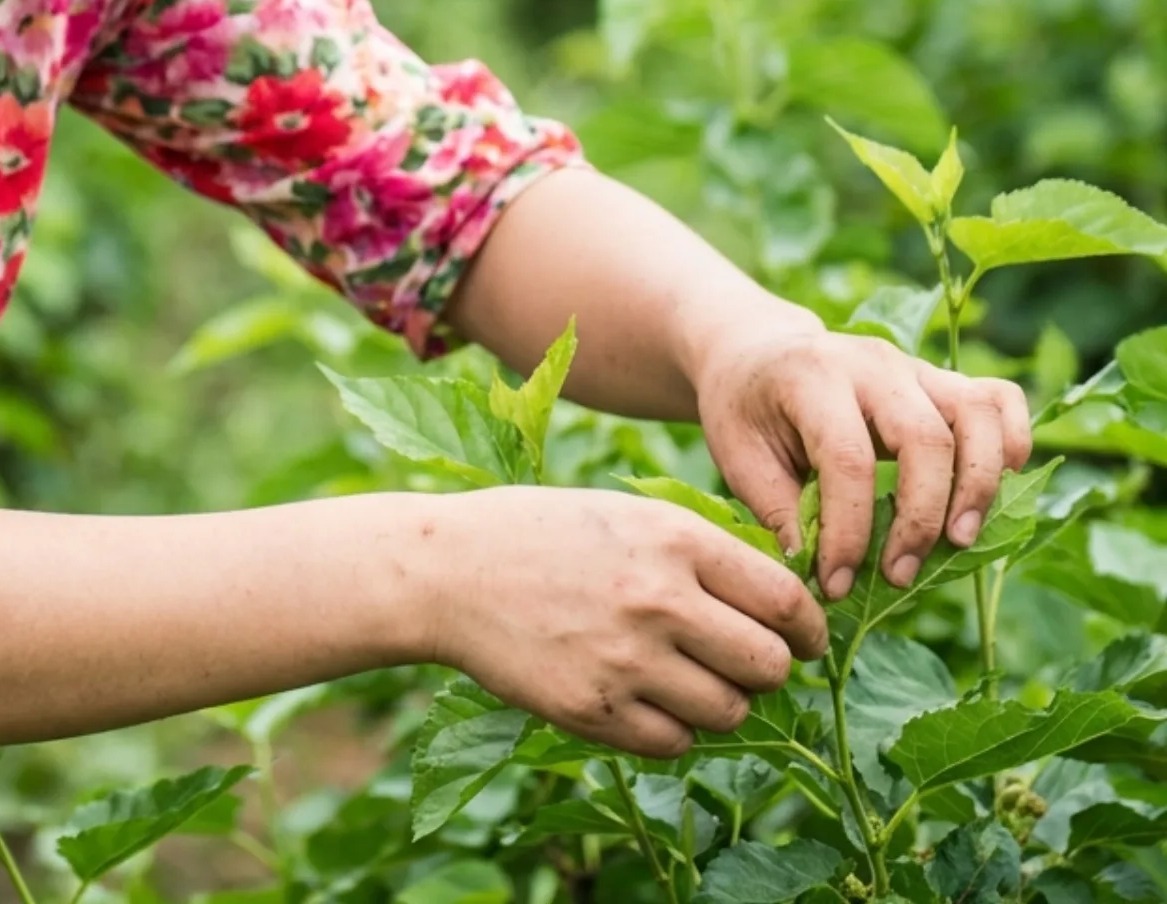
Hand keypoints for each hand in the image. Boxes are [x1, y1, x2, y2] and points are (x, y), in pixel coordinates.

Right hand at [424, 487, 828, 758]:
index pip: (785, 601)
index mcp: (674, 539)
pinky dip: (671, 728)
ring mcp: (626, 660)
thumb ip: (700, 552)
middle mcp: (659, 600)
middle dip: (767, 669)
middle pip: (770, 666)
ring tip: (683, 676)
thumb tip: (781, 602)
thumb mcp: (629, 514)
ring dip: (719, 701)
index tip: (803, 639)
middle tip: (741, 661)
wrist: (451, 569)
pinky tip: (643, 696)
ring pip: (730, 712)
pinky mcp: (595, 710)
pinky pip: (675, 743)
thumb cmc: (544, 534)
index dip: (807, 628)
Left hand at [694, 327, 1033, 599]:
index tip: (836, 583)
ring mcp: (912, 366)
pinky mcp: (940, 379)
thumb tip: (820, 578)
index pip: (848, 458)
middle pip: (925, 437)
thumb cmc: (746, 409)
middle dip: (921, 518)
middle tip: (900, 575)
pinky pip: (997, 399)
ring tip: (958, 543)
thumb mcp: (738, 455)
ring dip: (977, 486)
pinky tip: (1000, 487)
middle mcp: (870, 362)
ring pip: (975, 415)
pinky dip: (1012, 441)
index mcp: (810, 376)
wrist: (755, 350)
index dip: (850, 531)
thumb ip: (780, 511)